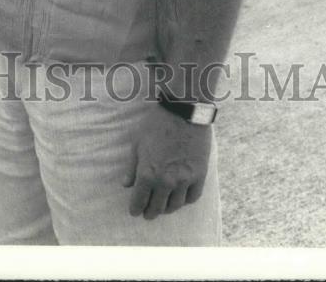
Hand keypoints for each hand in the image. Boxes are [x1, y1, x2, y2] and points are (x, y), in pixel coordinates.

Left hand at [123, 104, 211, 219]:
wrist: (184, 111)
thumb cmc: (157, 125)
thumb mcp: (138, 143)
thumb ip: (132, 167)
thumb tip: (126, 184)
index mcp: (147, 174)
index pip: (139, 202)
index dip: (135, 209)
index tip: (135, 211)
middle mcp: (165, 182)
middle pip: (157, 208)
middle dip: (150, 212)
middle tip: (148, 214)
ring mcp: (184, 180)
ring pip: (175, 206)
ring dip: (167, 208)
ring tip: (164, 207)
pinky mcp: (199, 175)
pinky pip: (192, 197)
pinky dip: (185, 200)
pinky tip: (180, 198)